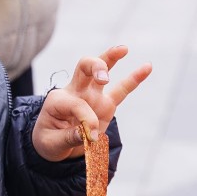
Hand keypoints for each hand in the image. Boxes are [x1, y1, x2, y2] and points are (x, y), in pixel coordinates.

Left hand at [32, 46, 150, 161]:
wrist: (54, 146)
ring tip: (123, 49)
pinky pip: (122, 90)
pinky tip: (147, 66)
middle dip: (95, 67)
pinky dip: (134, 79)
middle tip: (104, 78)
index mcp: (58, 100)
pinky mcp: (105, 104)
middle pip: (83, 67)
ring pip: (102, 70)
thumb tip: (87, 133)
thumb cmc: (49, 141)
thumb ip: (68, 138)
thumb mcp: (51, 144)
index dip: (87, 120)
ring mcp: (92, 95)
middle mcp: (75, 91)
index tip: (90, 138)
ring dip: (111, 58)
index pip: (77, 104)